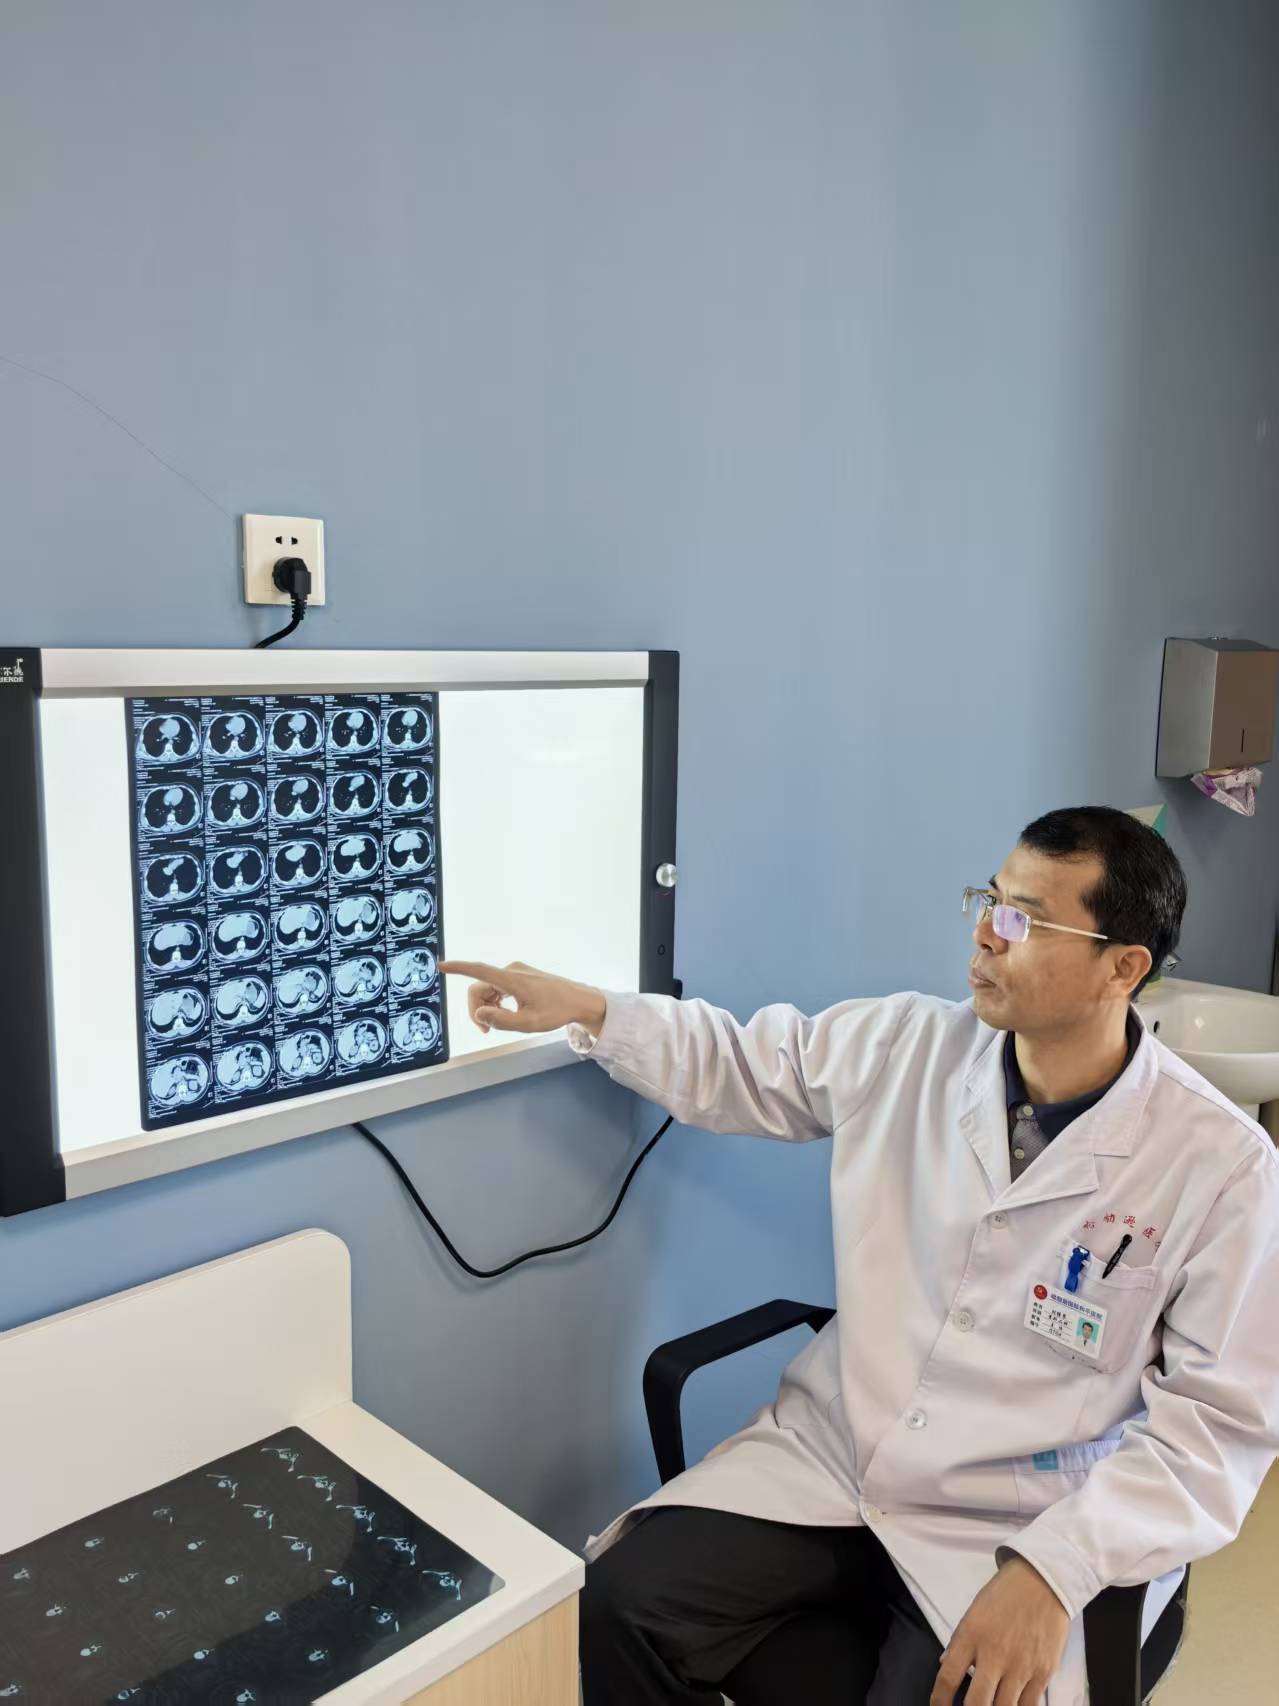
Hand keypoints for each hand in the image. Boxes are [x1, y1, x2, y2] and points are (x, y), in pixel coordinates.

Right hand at [438, 959, 606, 1036]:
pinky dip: (496, 1002)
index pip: (479, 971)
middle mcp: (511, 971)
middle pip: (479, 988)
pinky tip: (506, 1013)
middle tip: (486, 1032)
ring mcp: (516, 972)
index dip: (458, 968)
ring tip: (500, 1024)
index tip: (440, 965)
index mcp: (513, 980)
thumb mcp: (529, 1023)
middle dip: (477, 1010)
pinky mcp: (519, 975)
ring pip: (488, 989)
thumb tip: (478, 1014)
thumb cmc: (556, 1012)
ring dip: (487, 1007)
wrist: (578, 1000)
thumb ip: (501, 1020)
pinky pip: (497, 988)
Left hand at [930, 1556, 1068, 1705]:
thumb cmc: (1005, 1595)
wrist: (1044, 1581)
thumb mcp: (974, 1612)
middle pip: (977, 1703)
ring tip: (989, 1705)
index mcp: (972, 1635)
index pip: (948, 1677)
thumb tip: (946, 1666)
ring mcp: (1021, 1666)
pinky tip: (1010, 1705)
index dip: (939, 1700)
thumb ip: (960, 1642)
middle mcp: (995, 1654)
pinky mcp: (1043, 1673)